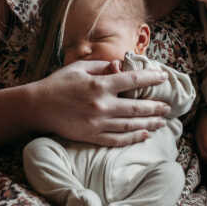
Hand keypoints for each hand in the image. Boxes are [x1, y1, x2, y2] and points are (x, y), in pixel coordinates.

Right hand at [32, 60, 170, 146]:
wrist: (38, 106)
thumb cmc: (59, 83)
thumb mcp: (80, 68)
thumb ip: (102, 67)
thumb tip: (121, 66)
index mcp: (99, 84)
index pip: (132, 80)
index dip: (150, 78)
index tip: (162, 77)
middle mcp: (102, 104)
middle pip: (136, 107)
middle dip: (155, 107)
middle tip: (168, 107)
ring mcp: (97, 123)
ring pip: (130, 125)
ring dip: (149, 123)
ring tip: (162, 122)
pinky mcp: (92, 136)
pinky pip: (117, 140)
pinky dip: (133, 138)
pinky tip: (144, 135)